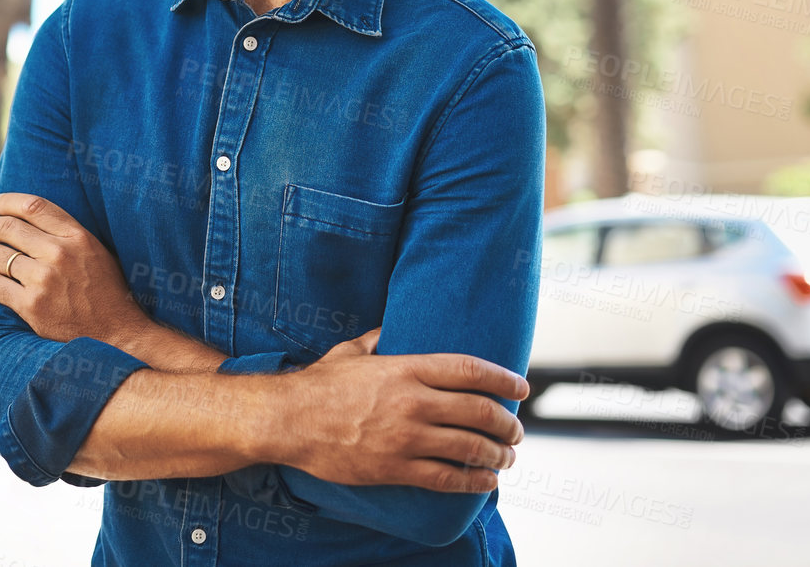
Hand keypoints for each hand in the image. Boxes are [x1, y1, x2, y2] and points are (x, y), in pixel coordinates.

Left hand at [0, 193, 148, 345]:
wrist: (116, 334)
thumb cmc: (108, 292)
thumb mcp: (97, 253)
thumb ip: (69, 235)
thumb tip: (33, 222)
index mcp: (77, 237)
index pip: (34, 207)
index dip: (8, 202)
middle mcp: (58, 254)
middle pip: (10, 229)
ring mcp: (43, 280)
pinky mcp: (31, 306)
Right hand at [268, 348, 527, 493]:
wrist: (288, 420)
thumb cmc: (318, 384)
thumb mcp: (351, 350)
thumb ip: (378, 338)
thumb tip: (391, 329)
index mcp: (405, 369)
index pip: (470, 371)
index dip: (503, 378)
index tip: (521, 387)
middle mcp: (412, 402)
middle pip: (479, 411)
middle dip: (507, 423)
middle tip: (516, 429)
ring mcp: (405, 438)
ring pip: (469, 448)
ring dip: (497, 454)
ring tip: (507, 456)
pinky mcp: (394, 468)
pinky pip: (446, 478)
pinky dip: (473, 481)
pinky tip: (486, 481)